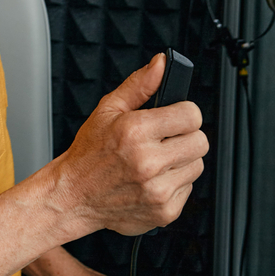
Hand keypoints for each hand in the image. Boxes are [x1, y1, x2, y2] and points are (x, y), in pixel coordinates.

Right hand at [53, 54, 207, 235]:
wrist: (74, 196)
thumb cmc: (89, 153)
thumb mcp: (107, 110)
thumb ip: (138, 85)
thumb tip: (161, 64)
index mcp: (135, 131)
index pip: (191, 115)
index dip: (182, 112)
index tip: (173, 116)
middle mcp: (148, 161)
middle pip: (200, 141)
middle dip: (184, 137)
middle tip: (162, 140)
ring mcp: (158, 189)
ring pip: (197, 165)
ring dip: (180, 161)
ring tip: (155, 160)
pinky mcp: (165, 211)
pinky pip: (189, 189)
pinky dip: (174, 183)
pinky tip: (152, 179)